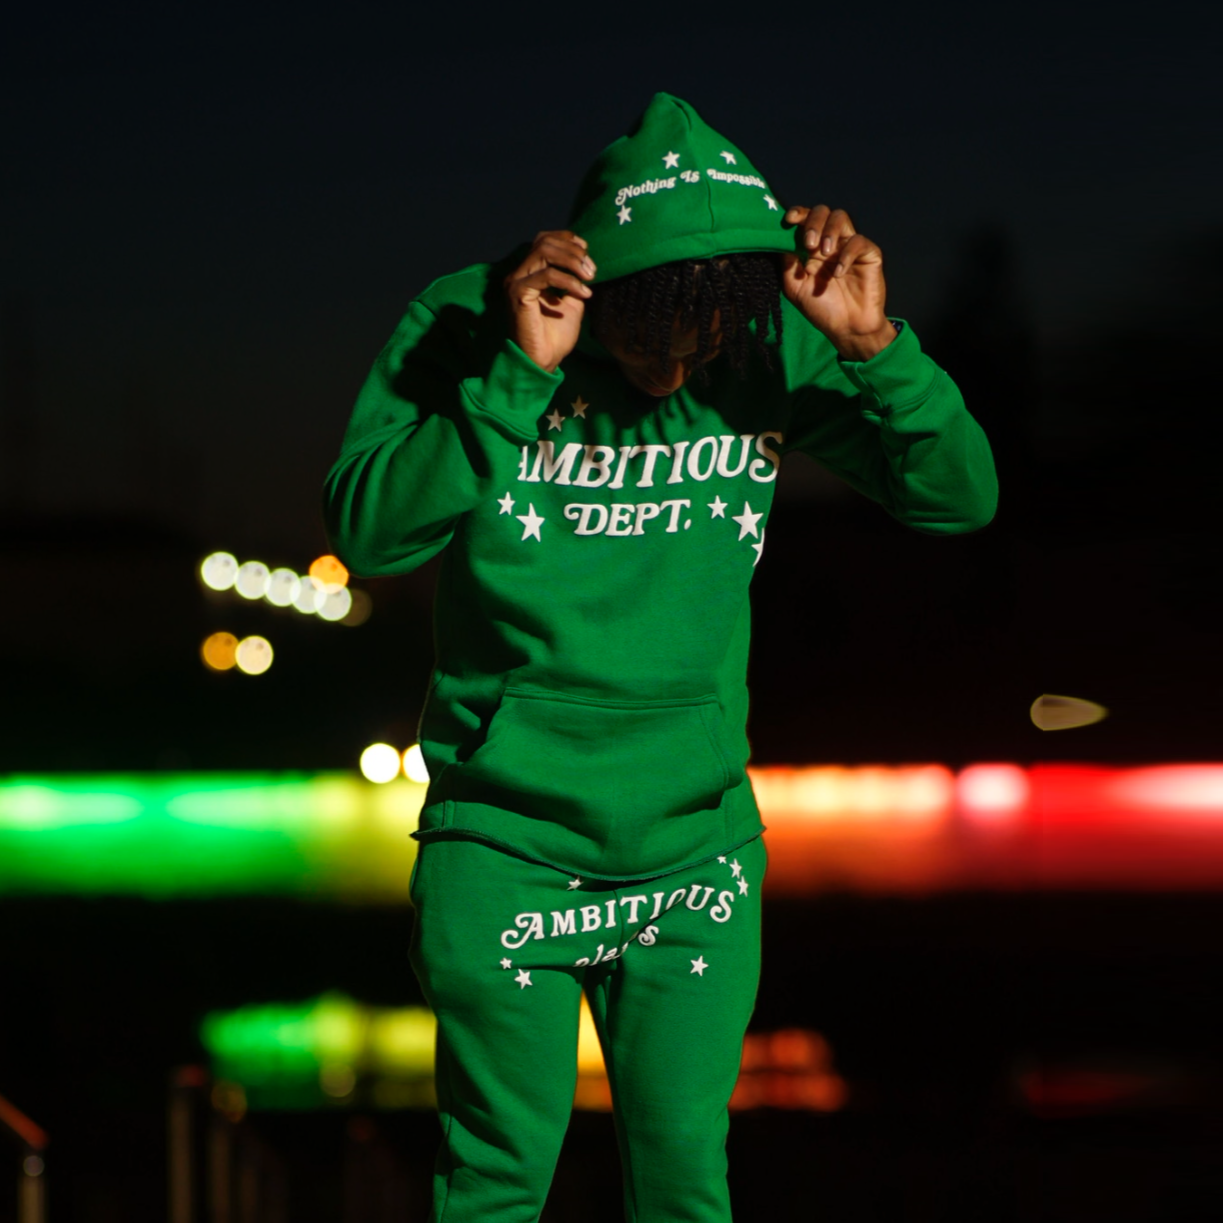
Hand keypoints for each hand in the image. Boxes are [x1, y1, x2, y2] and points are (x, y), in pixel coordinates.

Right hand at [503, 230, 595, 372]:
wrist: (544, 361)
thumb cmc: (555, 337)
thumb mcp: (571, 303)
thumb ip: (574, 281)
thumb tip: (586, 265)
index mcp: (530, 273)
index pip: (545, 240)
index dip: (568, 241)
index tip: (588, 255)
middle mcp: (520, 273)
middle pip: (545, 241)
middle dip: (574, 252)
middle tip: (592, 270)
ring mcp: (517, 282)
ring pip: (544, 251)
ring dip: (572, 261)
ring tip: (589, 277)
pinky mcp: (519, 292)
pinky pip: (546, 275)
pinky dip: (568, 281)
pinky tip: (583, 293)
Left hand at [781, 205, 895, 360]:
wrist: (847, 328)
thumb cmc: (821, 308)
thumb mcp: (795, 287)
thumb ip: (788, 263)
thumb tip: (780, 239)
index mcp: (811, 247)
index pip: (804, 220)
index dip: (798, 214)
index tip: (789, 219)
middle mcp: (830, 242)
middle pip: (823, 212)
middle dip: (813, 222)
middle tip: (809, 244)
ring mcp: (849, 246)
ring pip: (841, 217)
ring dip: (829, 230)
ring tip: (824, 253)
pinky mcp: (869, 253)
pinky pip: (858, 241)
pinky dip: (846, 254)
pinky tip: (838, 272)